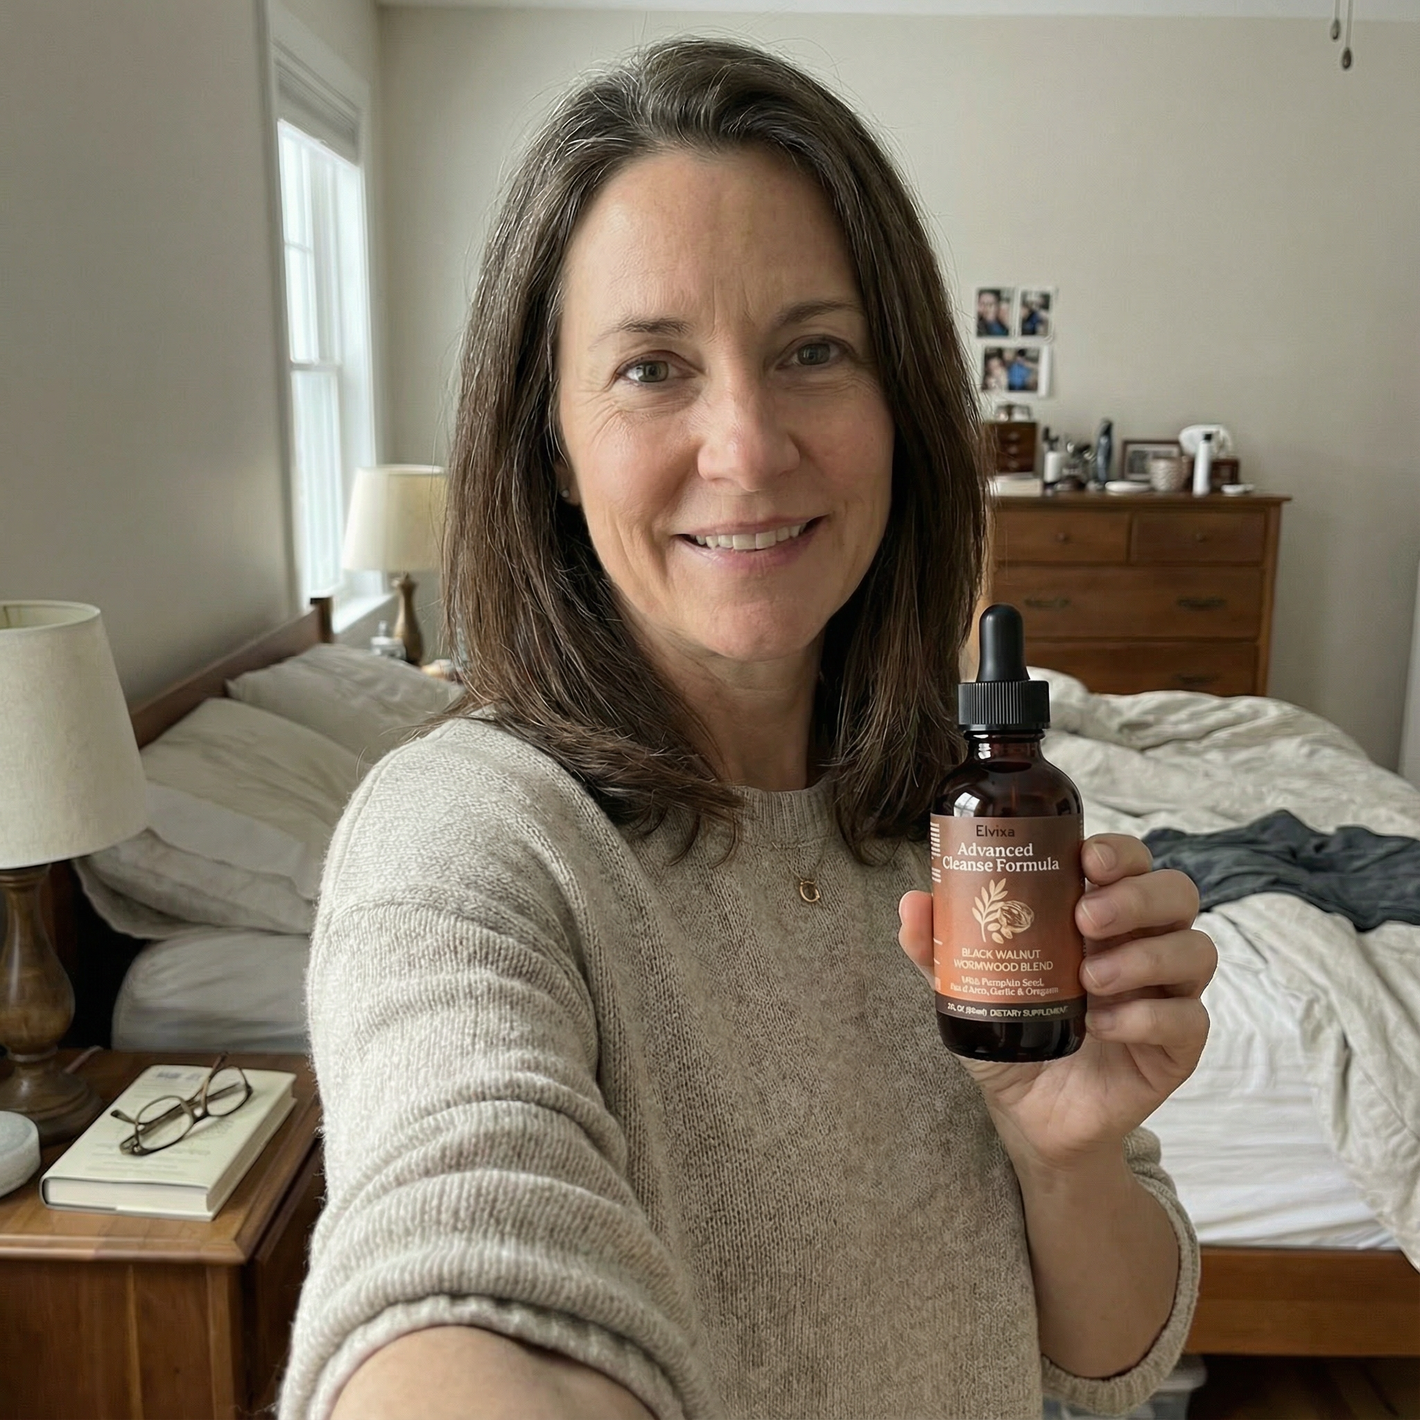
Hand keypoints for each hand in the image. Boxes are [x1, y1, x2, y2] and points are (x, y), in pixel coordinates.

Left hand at [898, 834, 1215, 1173]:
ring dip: (1143, 956)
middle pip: (1177, 894)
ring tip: (1089, 977)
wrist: (1028, 1115)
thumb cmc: (1009, 1033)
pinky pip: (1188, 1020)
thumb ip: (940, 947)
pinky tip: (1101, 1025)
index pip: (1131, 863)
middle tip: (1085, 918)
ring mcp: (1166, 994)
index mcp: (1099, 916)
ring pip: (1196, 950)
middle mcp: (1142, 945)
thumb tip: (912, 902)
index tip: (1086, 858)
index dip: (1119, 851)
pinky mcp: (1177, 1048)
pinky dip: (1144, 1017)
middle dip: (1135, 896)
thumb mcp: (968, 988)